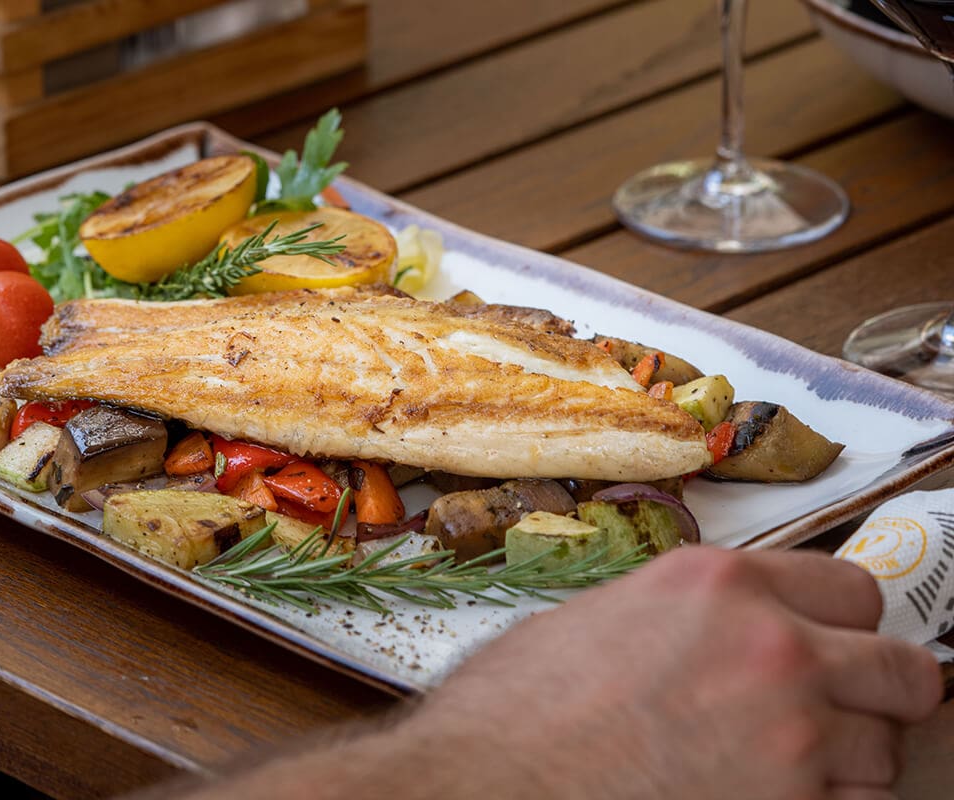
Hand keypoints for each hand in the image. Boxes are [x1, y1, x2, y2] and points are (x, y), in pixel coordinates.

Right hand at [406, 547, 942, 798]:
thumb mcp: (605, 618)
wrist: (488, 778)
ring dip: (846, 763)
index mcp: (718, 583)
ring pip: (884, 752)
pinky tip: (768, 797)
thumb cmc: (519, 709)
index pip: (853, 590)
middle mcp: (771, 646)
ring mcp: (790, 733)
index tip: (834, 646)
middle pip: (901, 670)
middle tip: (842, 711)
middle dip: (878, 693)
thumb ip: (690, 617)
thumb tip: (721, 633)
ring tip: (781, 768)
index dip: (845, 625)